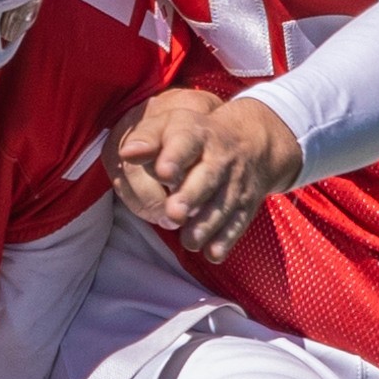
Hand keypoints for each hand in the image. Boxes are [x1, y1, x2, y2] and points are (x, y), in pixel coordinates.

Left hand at [107, 89, 301, 263]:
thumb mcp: (170, 125)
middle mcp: (219, 159)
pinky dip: (226, 239)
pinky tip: (212, 254)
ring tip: (188, 241)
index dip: (174, 157)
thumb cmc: (194, 136)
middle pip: (207, 177)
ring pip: (222, 205)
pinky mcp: (245, 205)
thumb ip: (147, 138)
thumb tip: (127, 153)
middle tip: (174, 213)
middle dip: (191, 196)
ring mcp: (235, 183)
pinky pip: (238, 222)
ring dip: (206, 224)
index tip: (163, 172)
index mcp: (196, 135)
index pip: (185, 143)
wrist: (251, 141)